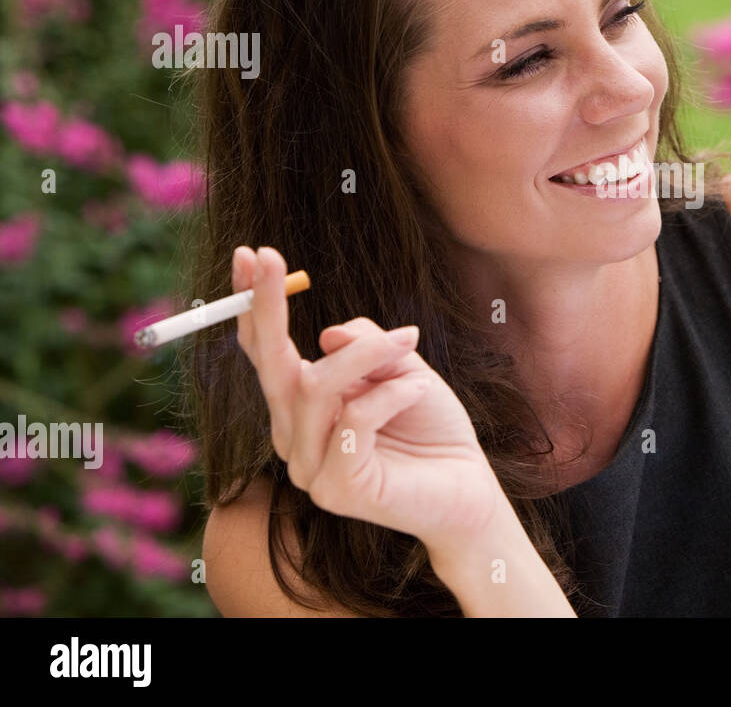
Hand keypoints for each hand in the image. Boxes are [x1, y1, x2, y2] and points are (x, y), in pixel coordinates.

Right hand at [232, 245, 504, 552]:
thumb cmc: (432, 426)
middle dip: (266, 307)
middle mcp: (293, 437)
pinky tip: (420, 392)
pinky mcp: (336, 489)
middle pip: (269, 366)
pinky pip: (354, 419)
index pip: (264, 353)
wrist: (468, 487)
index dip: (254, 304)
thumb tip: (327, 336)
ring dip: (368, 355)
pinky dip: (392, 394)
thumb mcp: (401, 367)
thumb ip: (365, 346)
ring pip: (316, 386)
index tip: (250, 254)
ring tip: (409, 341)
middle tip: (269, 258)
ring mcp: (309, 468)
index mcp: (300, 407)